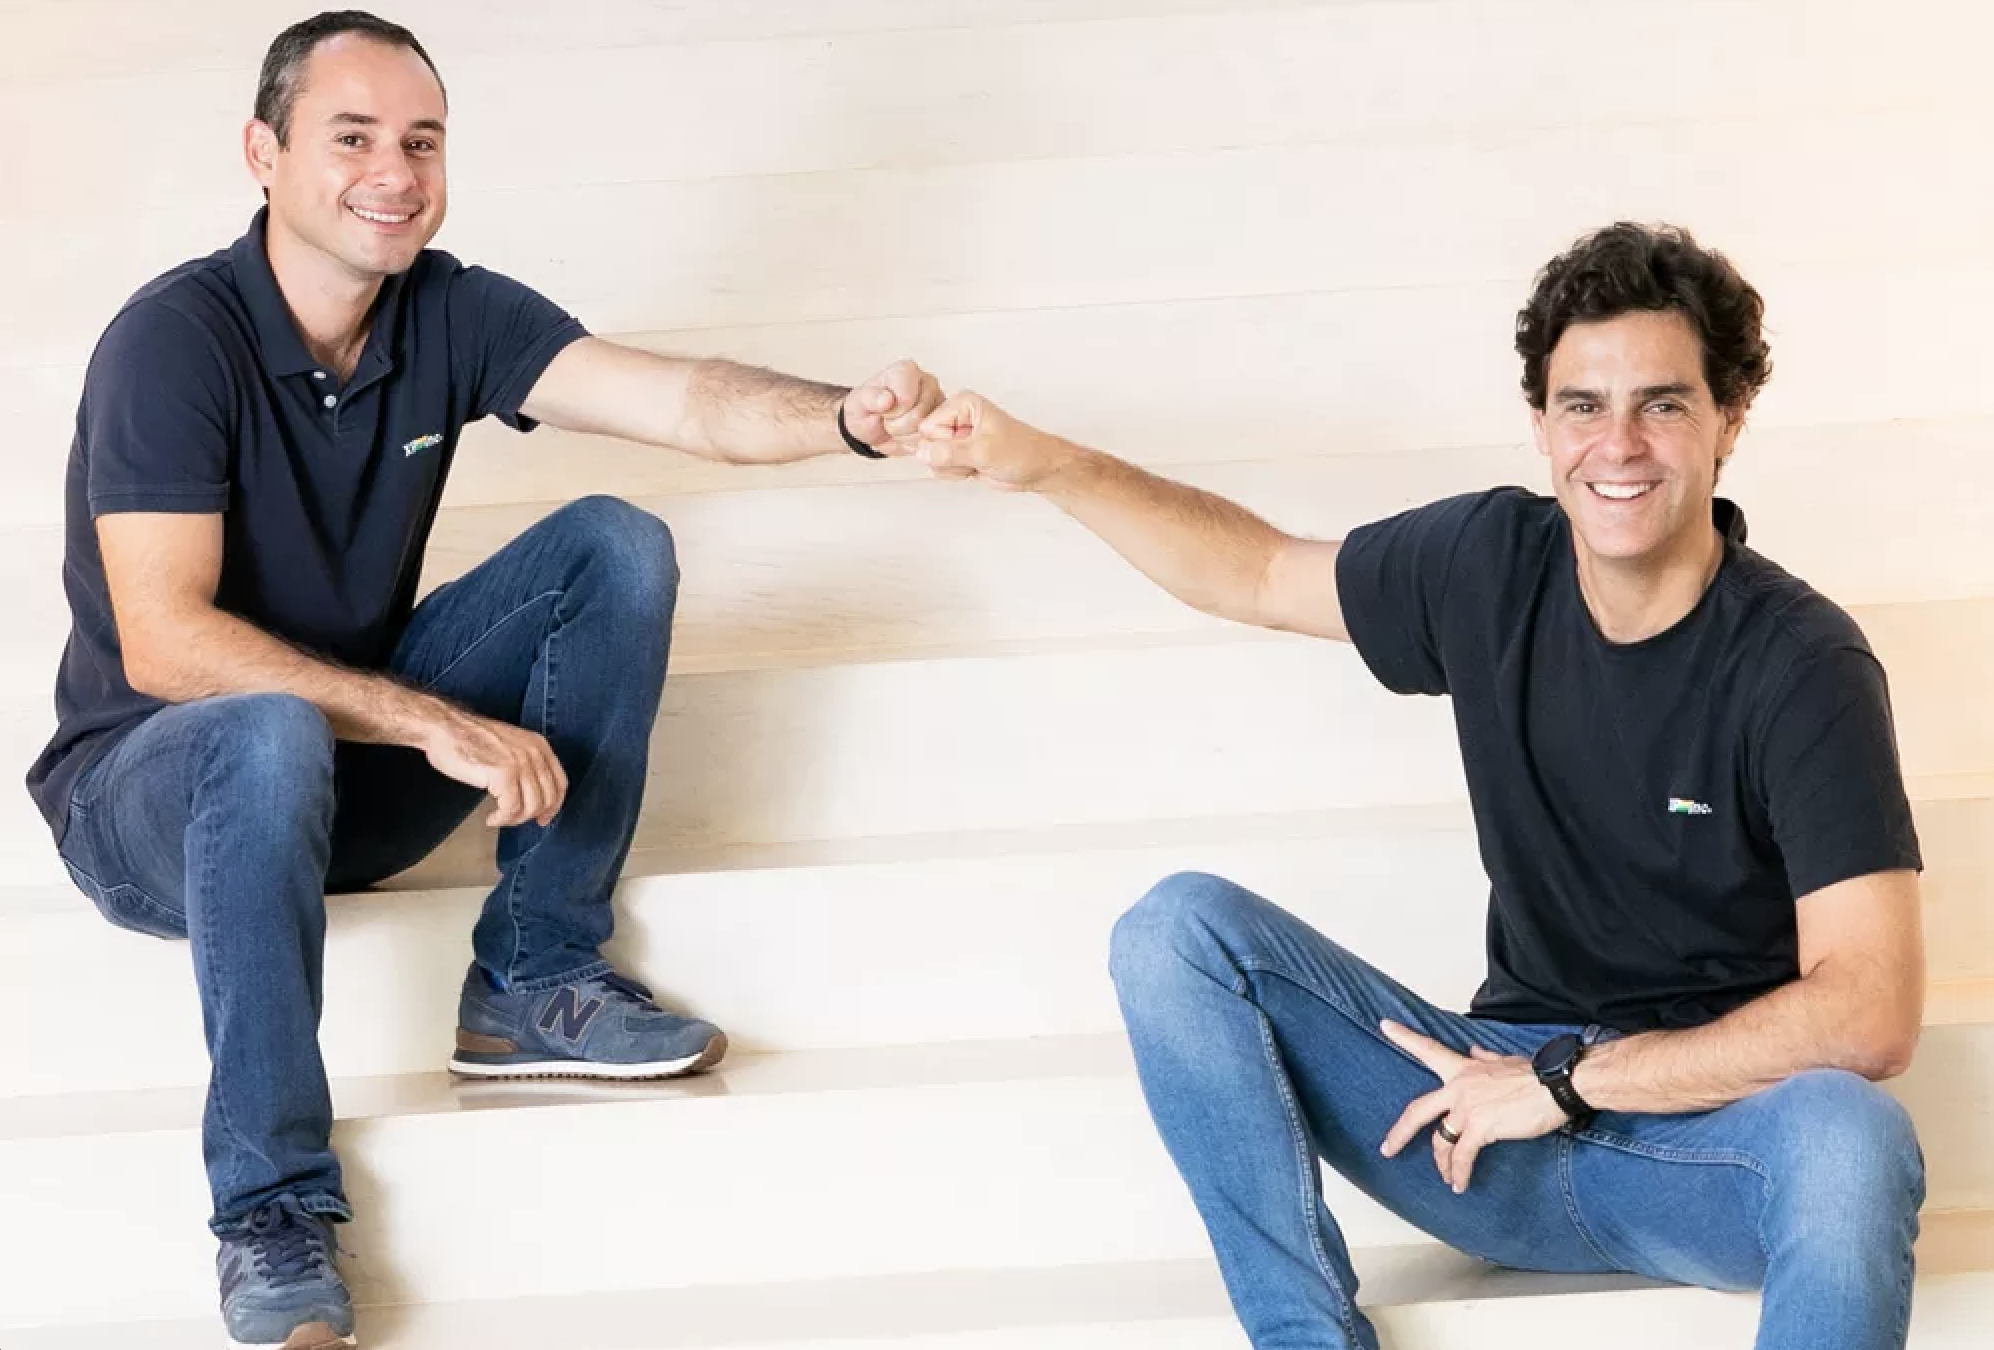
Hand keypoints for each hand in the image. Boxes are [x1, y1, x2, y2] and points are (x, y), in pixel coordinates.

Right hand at [419, 704, 568, 828]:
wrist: (445, 727)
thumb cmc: (469, 738)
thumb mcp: (510, 746)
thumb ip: (526, 765)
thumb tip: (533, 795)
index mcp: (539, 745)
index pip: (560, 783)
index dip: (554, 806)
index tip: (543, 819)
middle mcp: (534, 753)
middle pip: (547, 798)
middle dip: (531, 816)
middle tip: (513, 820)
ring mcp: (520, 763)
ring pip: (531, 806)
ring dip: (514, 819)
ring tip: (499, 818)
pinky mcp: (503, 774)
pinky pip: (512, 808)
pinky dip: (503, 819)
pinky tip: (492, 818)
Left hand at [843, 359, 943, 454]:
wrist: (872, 425)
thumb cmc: (867, 409)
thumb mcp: (859, 403)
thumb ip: (870, 398)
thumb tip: (887, 399)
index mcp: (906, 370)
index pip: (905, 399)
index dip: (891, 412)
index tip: (883, 409)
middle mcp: (928, 382)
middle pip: (918, 416)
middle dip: (897, 426)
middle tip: (888, 420)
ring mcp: (938, 402)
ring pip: (925, 431)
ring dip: (905, 436)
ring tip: (896, 427)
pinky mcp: (943, 421)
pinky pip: (930, 440)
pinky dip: (914, 443)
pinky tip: (906, 434)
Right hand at [915, 391, 1074, 490]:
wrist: (1037, 469)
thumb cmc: (1022, 451)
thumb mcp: (984, 451)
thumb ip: (949, 452)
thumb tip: (922, 452)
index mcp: (962, 404)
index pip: (928, 426)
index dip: (942, 443)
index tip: (963, 447)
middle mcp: (957, 417)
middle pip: (927, 442)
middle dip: (947, 458)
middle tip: (971, 457)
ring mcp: (957, 436)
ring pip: (931, 457)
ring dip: (952, 467)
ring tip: (975, 462)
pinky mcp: (958, 453)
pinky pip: (940, 466)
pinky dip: (955, 473)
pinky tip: (973, 468)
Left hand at [1377, 1020, 1566, 1193]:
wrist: (1558, 1085)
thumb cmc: (1537, 1075)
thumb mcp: (1505, 1061)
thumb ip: (1485, 1058)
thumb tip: (1474, 1051)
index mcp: (1464, 1068)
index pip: (1428, 1049)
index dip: (1404, 1036)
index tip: (1384, 1025)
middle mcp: (1458, 1087)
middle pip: (1418, 1111)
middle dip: (1400, 1133)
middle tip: (1387, 1149)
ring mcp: (1467, 1108)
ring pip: (1440, 1140)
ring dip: (1442, 1163)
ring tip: (1447, 1177)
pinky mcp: (1480, 1127)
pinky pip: (1462, 1156)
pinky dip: (1459, 1173)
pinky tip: (1460, 1184)